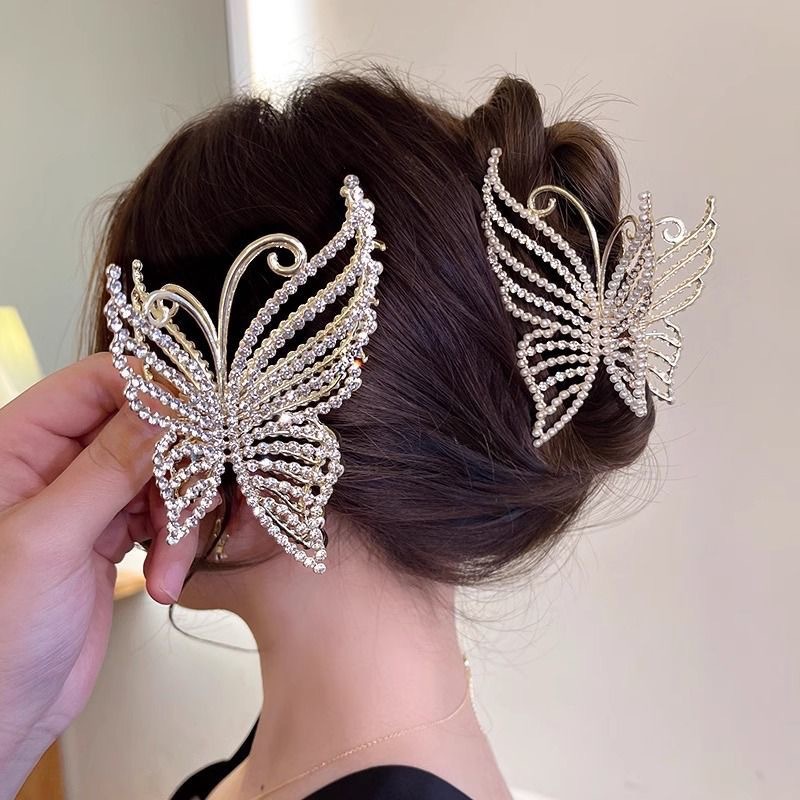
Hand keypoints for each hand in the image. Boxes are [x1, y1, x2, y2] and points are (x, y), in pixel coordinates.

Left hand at [0, 352, 200, 797]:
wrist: (0, 713)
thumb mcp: (47, 540)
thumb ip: (108, 468)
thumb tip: (166, 409)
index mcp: (16, 444)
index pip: (97, 382)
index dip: (152, 391)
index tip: (197, 416)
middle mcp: (54, 464)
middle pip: (141, 428)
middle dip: (175, 467)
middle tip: (191, 500)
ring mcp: (86, 500)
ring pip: (160, 473)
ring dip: (178, 517)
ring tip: (169, 564)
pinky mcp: (109, 533)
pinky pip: (161, 514)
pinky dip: (174, 543)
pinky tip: (164, 577)